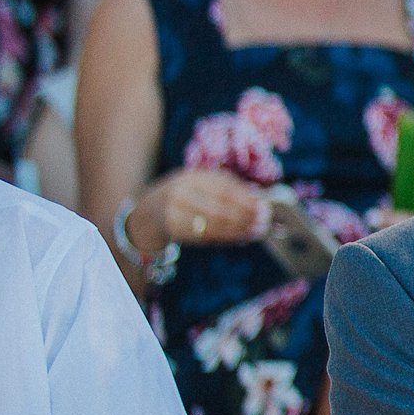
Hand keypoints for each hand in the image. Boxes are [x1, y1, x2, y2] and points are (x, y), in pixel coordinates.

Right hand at [144, 169, 270, 244]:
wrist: (148, 213)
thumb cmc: (187, 197)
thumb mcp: (202, 185)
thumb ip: (227, 187)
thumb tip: (258, 196)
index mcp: (192, 177)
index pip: (223, 187)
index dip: (246, 198)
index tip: (264, 206)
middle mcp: (182, 192)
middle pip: (219, 206)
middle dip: (245, 215)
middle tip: (264, 221)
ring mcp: (175, 211)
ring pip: (213, 222)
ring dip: (239, 228)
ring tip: (257, 231)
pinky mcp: (174, 229)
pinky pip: (205, 235)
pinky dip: (226, 237)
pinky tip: (241, 238)